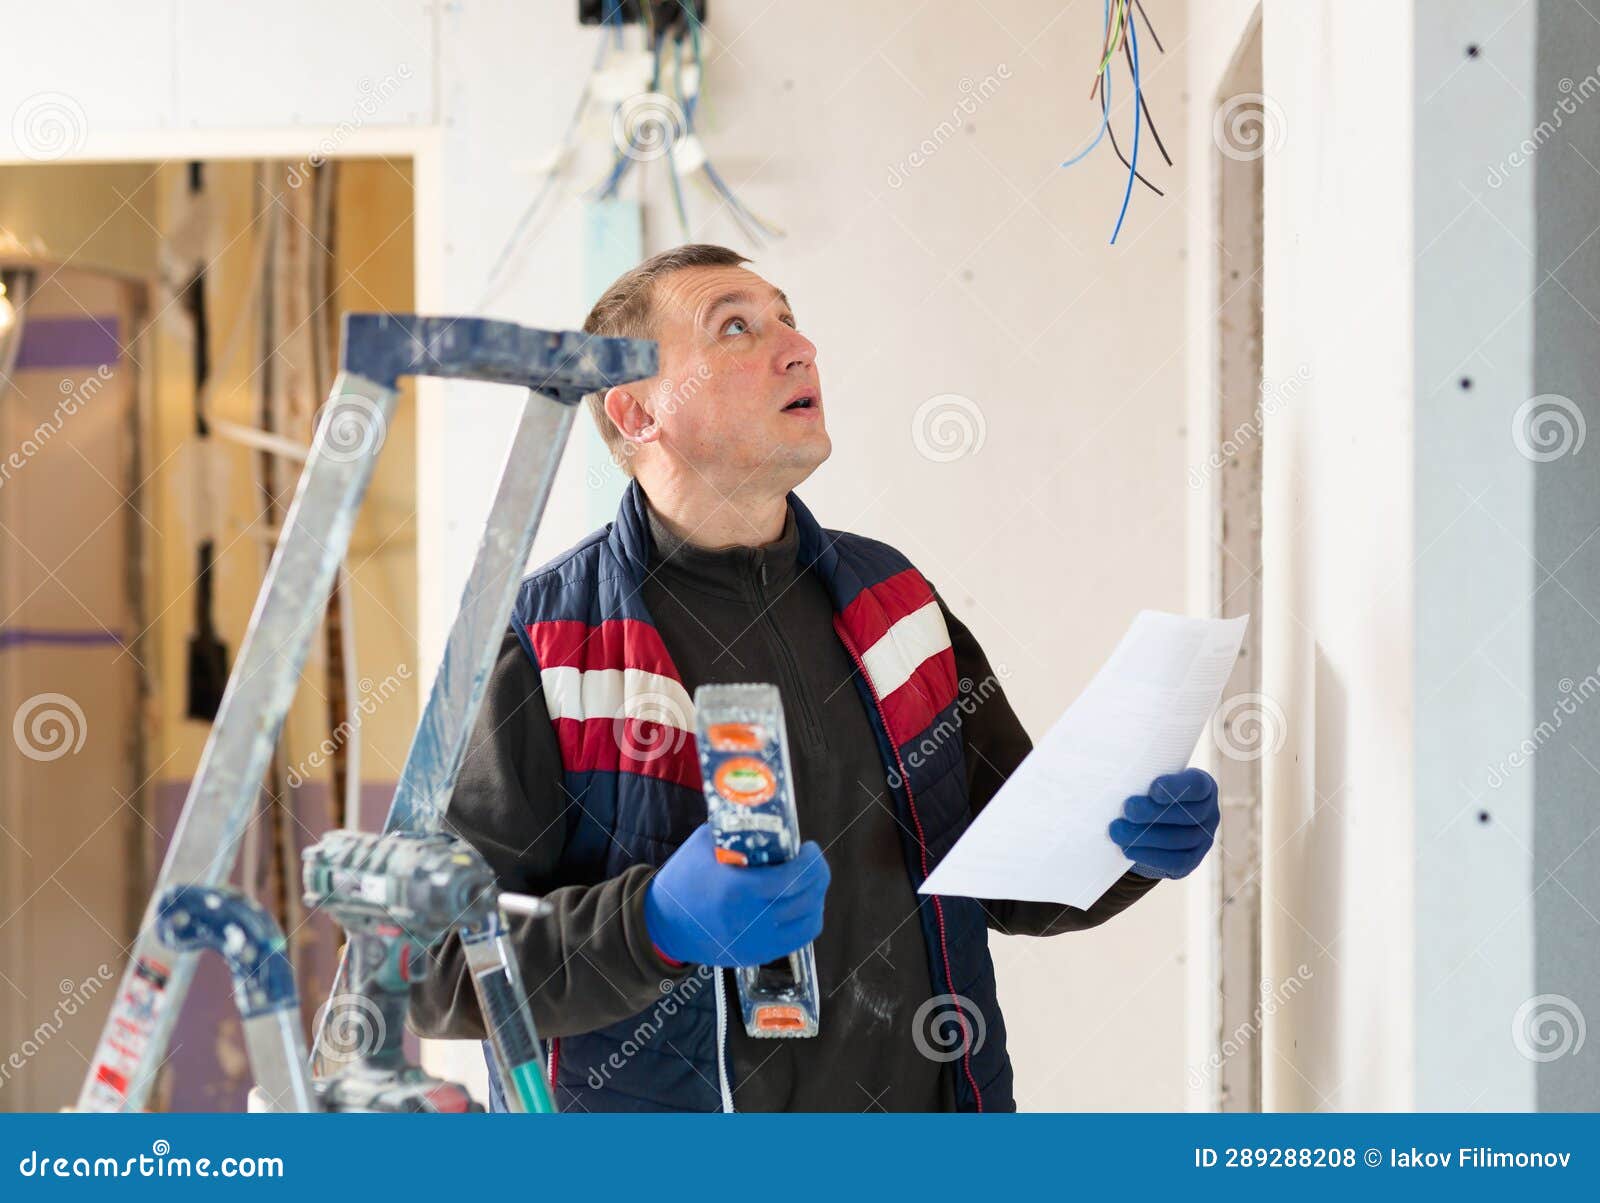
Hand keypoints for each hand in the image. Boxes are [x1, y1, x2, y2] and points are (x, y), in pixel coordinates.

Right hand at [642, 823, 830, 966]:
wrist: (662, 922)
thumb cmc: (683, 878)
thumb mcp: (706, 844)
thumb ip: (738, 831)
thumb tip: (767, 816)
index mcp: (738, 890)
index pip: (793, 879)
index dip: (811, 861)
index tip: (809, 848)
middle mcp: (750, 921)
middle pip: (806, 899)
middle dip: (818, 875)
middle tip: (813, 861)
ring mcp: (755, 943)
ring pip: (808, 921)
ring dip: (816, 897)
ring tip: (809, 882)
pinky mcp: (756, 955)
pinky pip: (797, 939)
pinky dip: (806, 919)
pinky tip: (801, 904)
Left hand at [1108, 768, 1218, 879]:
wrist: (1152, 825)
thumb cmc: (1148, 792)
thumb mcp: (1150, 779)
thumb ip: (1142, 776)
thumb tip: (1114, 771)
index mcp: (1202, 785)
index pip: (1197, 785)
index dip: (1176, 788)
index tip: (1152, 789)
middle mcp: (1209, 812)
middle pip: (1186, 814)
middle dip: (1153, 813)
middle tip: (1127, 809)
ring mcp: (1203, 839)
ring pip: (1178, 839)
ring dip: (1145, 836)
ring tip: (1117, 831)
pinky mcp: (1191, 860)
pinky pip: (1174, 861)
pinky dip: (1149, 855)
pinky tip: (1127, 849)